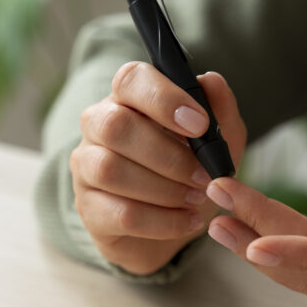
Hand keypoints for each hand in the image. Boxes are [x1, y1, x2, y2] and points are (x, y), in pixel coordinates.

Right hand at [71, 62, 246, 274]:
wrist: (173, 226)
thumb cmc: (191, 173)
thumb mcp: (218, 142)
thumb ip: (220, 111)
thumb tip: (212, 81)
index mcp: (129, 98)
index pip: (130, 80)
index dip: (164, 98)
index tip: (200, 124)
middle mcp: (98, 125)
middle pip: (116, 126)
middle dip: (169, 155)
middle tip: (205, 176)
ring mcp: (86, 167)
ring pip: (111, 170)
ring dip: (165, 189)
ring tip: (197, 199)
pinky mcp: (89, 209)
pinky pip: (121, 214)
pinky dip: (163, 221)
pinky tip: (189, 221)